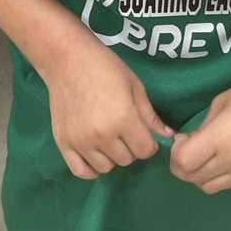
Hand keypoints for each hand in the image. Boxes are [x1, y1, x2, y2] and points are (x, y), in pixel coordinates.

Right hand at [43, 32, 173, 179]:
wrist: (68, 59)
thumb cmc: (105, 67)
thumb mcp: (134, 86)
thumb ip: (150, 115)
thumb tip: (168, 136)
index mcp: (123, 119)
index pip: (145, 150)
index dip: (149, 143)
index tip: (143, 132)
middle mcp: (102, 135)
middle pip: (127, 159)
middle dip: (131, 147)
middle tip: (125, 130)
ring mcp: (80, 142)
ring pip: (106, 168)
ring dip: (112, 157)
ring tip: (109, 138)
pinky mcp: (63, 143)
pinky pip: (81, 171)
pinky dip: (92, 168)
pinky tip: (96, 154)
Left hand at [169, 68, 230, 194]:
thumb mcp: (220, 103)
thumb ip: (202, 128)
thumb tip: (188, 143)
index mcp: (220, 140)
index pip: (183, 163)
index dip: (175, 152)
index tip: (182, 138)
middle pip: (192, 178)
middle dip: (182, 165)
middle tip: (188, 147)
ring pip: (209, 187)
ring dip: (199, 175)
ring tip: (205, 154)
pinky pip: (229, 184)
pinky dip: (218, 176)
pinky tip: (224, 157)